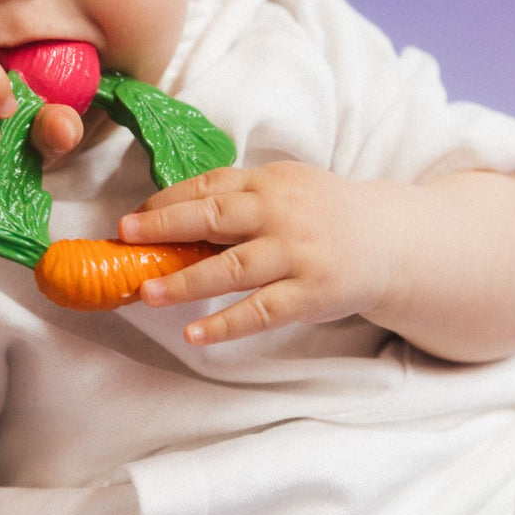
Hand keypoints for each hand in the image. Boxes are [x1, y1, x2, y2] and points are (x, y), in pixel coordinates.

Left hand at [118, 162, 390, 344]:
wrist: (390, 239)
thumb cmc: (322, 214)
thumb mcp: (285, 189)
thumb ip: (238, 198)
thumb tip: (170, 215)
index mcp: (268, 182)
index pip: (208, 186)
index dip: (166, 201)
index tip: (132, 217)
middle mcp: (280, 212)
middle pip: (213, 216)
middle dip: (164, 226)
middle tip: (125, 237)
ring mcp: (297, 253)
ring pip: (232, 267)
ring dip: (185, 280)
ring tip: (146, 292)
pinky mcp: (311, 292)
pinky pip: (261, 311)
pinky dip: (226, 324)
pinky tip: (195, 332)